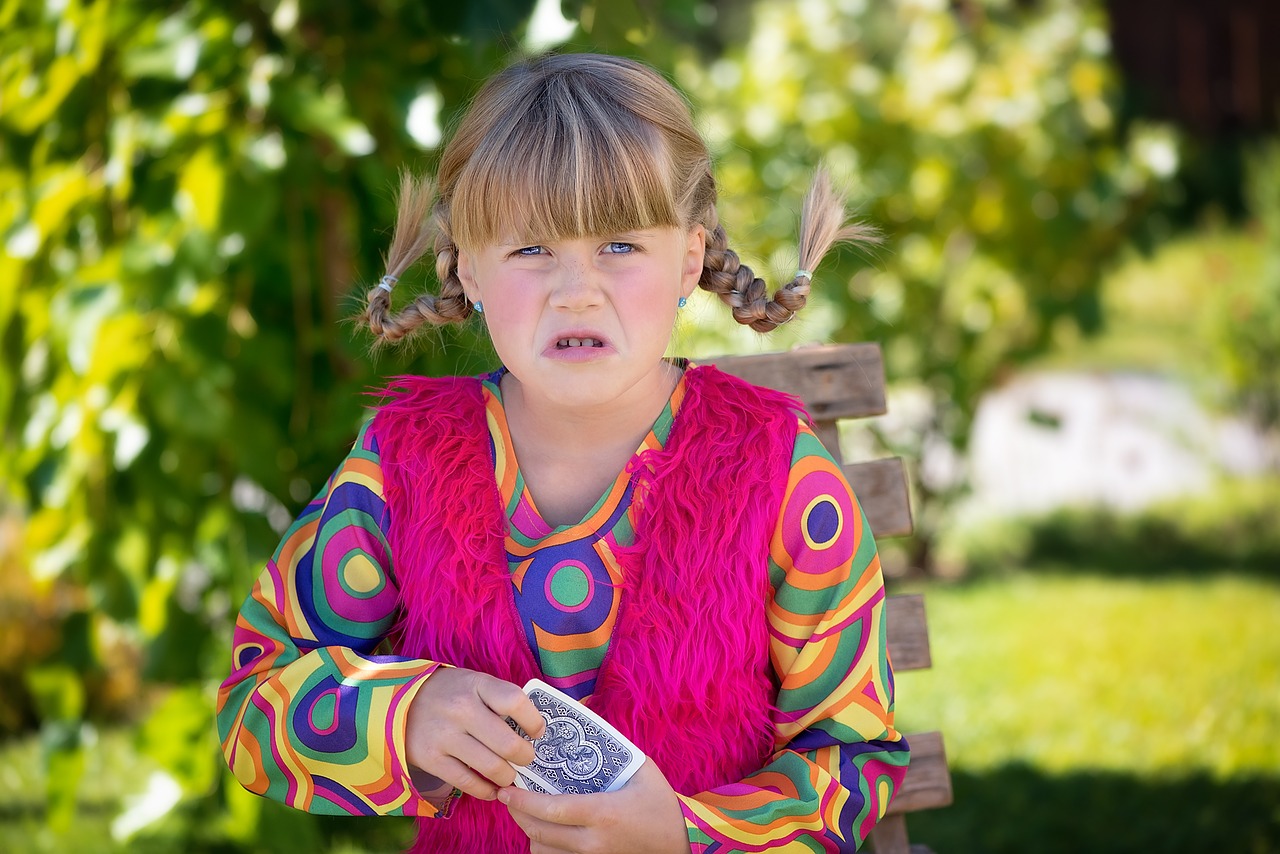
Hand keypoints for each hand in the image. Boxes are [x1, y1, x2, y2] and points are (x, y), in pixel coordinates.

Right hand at [405, 667, 545, 800]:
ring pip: (492, 767)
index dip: (533, 721)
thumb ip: (499, 700)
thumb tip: (531, 729)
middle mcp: (461, 709)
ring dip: (508, 776)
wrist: (397, 702)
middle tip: (526, 759)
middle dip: (525, 757)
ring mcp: (444, 736)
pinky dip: (486, 791)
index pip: (515, 702)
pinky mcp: (431, 759)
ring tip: (509, 774)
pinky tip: (492, 789)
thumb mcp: (473, 683)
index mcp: (476, 685)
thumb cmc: (449, 694)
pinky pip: (468, 783)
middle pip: (508, 743)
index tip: (537, 732)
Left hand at [499, 757, 690, 853]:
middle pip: (540, 832)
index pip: (552, 809)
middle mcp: (594, 841)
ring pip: (543, 850)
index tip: (506, 788)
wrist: (678, 841)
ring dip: (529, 830)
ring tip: (523, 809)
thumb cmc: (659, 802)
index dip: (524, 800)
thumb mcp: (641, 768)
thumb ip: (613, 749)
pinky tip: (544, 829)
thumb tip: (585, 725)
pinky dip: (544, 846)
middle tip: (507, 794)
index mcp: (604, 812)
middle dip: (517, 812)